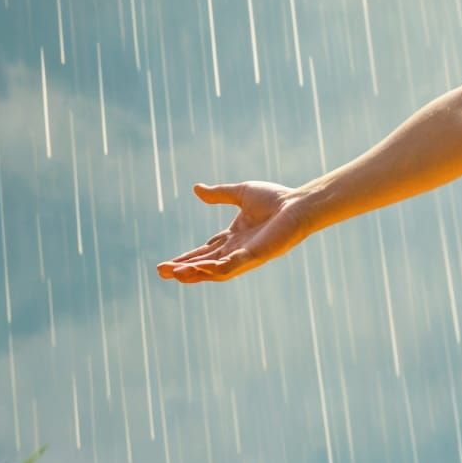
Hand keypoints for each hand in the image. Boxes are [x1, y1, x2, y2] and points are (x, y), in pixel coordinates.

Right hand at [155, 181, 311, 284]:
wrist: (299, 203)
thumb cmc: (277, 198)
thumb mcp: (241, 193)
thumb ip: (219, 194)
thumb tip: (196, 188)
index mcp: (235, 237)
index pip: (206, 250)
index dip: (187, 257)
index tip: (166, 265)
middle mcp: (239, 249)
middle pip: (206, 263)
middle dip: (184, 268)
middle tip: (161, 272)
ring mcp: (247, 255)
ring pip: (215, 270)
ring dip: (194, 272)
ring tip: (173, 274)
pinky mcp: (256, 255)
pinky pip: (231, 266)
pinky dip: (214, 269)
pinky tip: (197, 270)